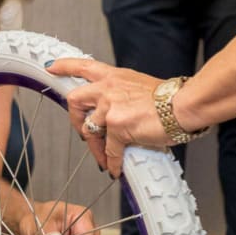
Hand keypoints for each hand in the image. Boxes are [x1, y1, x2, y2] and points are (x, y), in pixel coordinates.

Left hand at [45, 58, 171, 176]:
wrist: (183, 104)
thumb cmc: (169, 97)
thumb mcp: (139, 85)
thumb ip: (122, 93)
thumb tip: (117, 109)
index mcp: (114, 76)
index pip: (83, 66)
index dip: (65, 66)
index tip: (52, 68)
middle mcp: (107, 89)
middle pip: (74, 101)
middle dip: (74, 120)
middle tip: (82, 132)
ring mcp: (110, 108)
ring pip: (90, 131)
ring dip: (96, 148)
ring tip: (103, 158)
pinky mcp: (118, 127)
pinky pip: (109, 150)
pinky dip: (111, 162)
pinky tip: (115, 168)